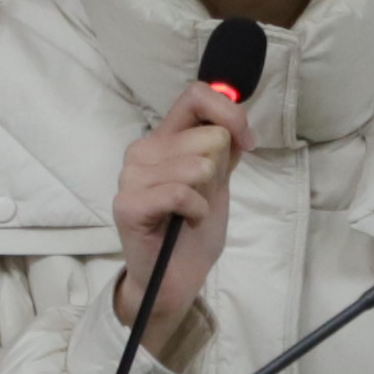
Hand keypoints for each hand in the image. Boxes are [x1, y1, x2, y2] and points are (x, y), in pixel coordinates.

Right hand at [111, 85, 240, 335]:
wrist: (175, 279)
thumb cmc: (193, 231)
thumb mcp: (217, 183)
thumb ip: (224, 150)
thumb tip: (238, 124)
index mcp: (164, 138)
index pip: (195, 95)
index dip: (229, 113)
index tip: (245, 141)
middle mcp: (143, 150)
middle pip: (209, 136)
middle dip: (218, 171)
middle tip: (202, 197)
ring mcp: (131, 176)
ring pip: (197, 166)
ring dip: (206, 196)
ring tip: (192, 213)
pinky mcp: (128, 204)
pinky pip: (181, 193)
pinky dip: (196, 212)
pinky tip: (187, 222)